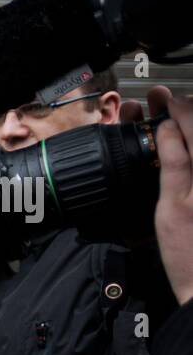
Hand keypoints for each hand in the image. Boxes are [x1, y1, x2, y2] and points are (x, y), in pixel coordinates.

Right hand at [147, 85, 192, 305]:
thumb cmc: (190, 254)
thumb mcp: (173, 207)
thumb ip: (175, 163)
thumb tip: (170, 129)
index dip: (181, 107)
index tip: (165, 99)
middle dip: (188, 112)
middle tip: (166, 103)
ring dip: (191, 129)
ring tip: (175, 121)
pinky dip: (190, 151)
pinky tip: (183, 148)